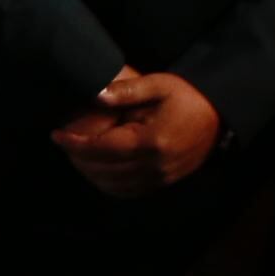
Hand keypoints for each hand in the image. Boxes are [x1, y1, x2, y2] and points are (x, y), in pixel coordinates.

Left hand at [50, 70, 221, 196]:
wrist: (218, 114)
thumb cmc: (186, 96)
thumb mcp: (159, 84)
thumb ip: (126, 90)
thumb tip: (96, 95)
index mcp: (152, 140)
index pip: (103, 148)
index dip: (75, 144)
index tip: (56, 135)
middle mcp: (155, 165)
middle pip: (104, 170)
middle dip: (78, 158)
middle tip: (63, 143)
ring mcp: (160, 178)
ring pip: (112, 185)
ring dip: (89, 172)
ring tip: (76, 154)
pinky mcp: (163, 183)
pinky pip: (127, 191)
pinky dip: (106, 183)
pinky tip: (96, 168)